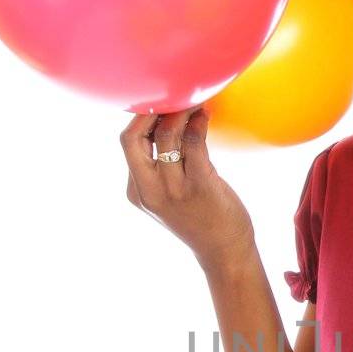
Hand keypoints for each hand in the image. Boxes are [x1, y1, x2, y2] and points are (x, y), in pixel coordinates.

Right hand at [121, 106, 255, 270]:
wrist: (224, 252)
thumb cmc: (200, 218)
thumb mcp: (167, 195)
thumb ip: (158, 167)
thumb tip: (164, 121)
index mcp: (137, 192)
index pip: (128, 144)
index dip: (141, 119)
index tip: (158, 104)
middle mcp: (150, 191)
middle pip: (132, 137)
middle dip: (150, 112)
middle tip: (171, 99)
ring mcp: (173, 190)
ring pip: (167, 135)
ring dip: (181, 112)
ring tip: (194, 103)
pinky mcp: (200, 185)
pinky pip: (194, 142)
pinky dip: (199, 123)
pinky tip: (205, 116)